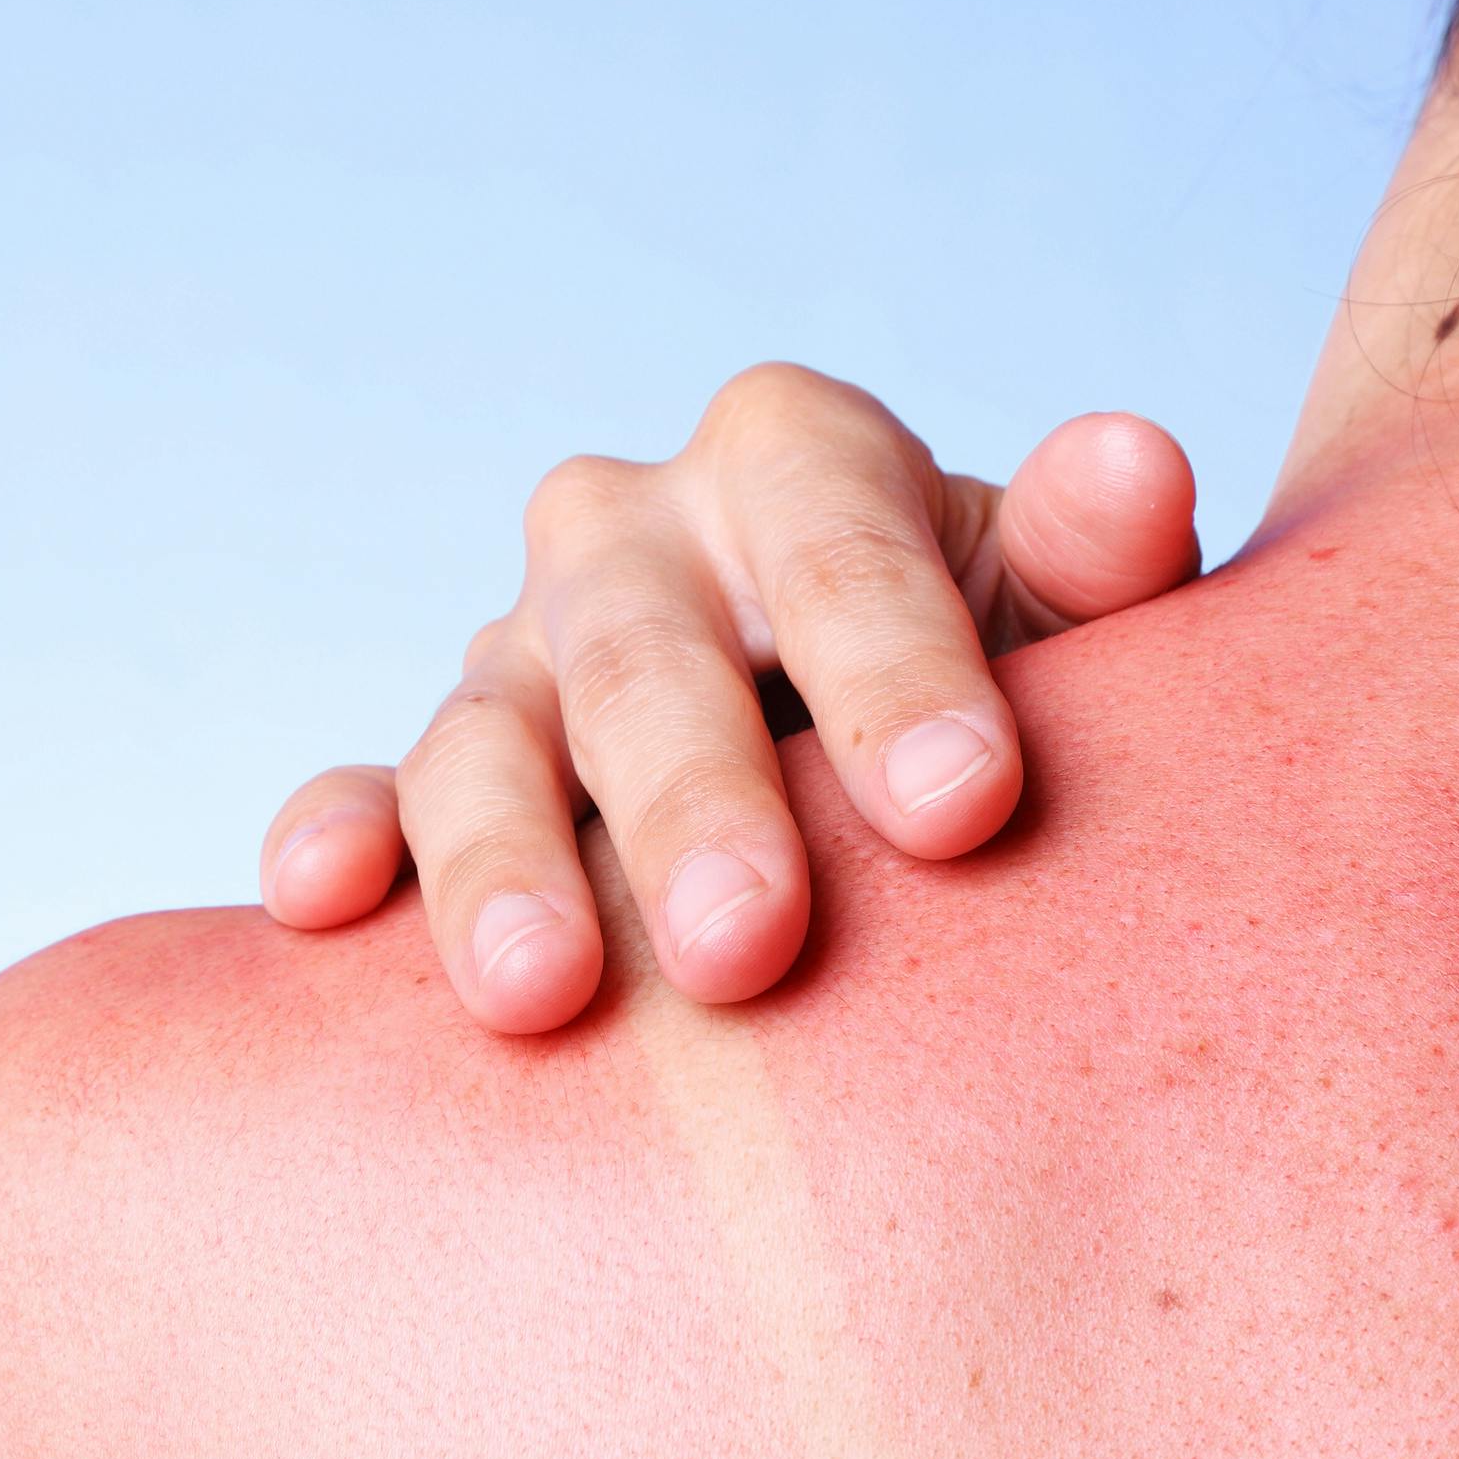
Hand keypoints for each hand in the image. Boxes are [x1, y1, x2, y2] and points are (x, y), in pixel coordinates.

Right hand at [259, 363, 1202, 1033]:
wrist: (897, 782)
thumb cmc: (1004, 698)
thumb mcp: (1075, 625)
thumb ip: (1096, 561)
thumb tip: (1136, 475)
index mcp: (795, 461)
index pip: (837, 539)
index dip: (897, 668)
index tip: (966, 810)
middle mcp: (634, 538)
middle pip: (647, 654)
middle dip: (694, 803)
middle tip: (747, 949)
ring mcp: (520, 659)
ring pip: (485, 738)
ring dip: (501, 863)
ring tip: (539, 996)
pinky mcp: (441, 777)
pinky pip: (372, 797)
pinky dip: (338, 838)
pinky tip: (321, 903)